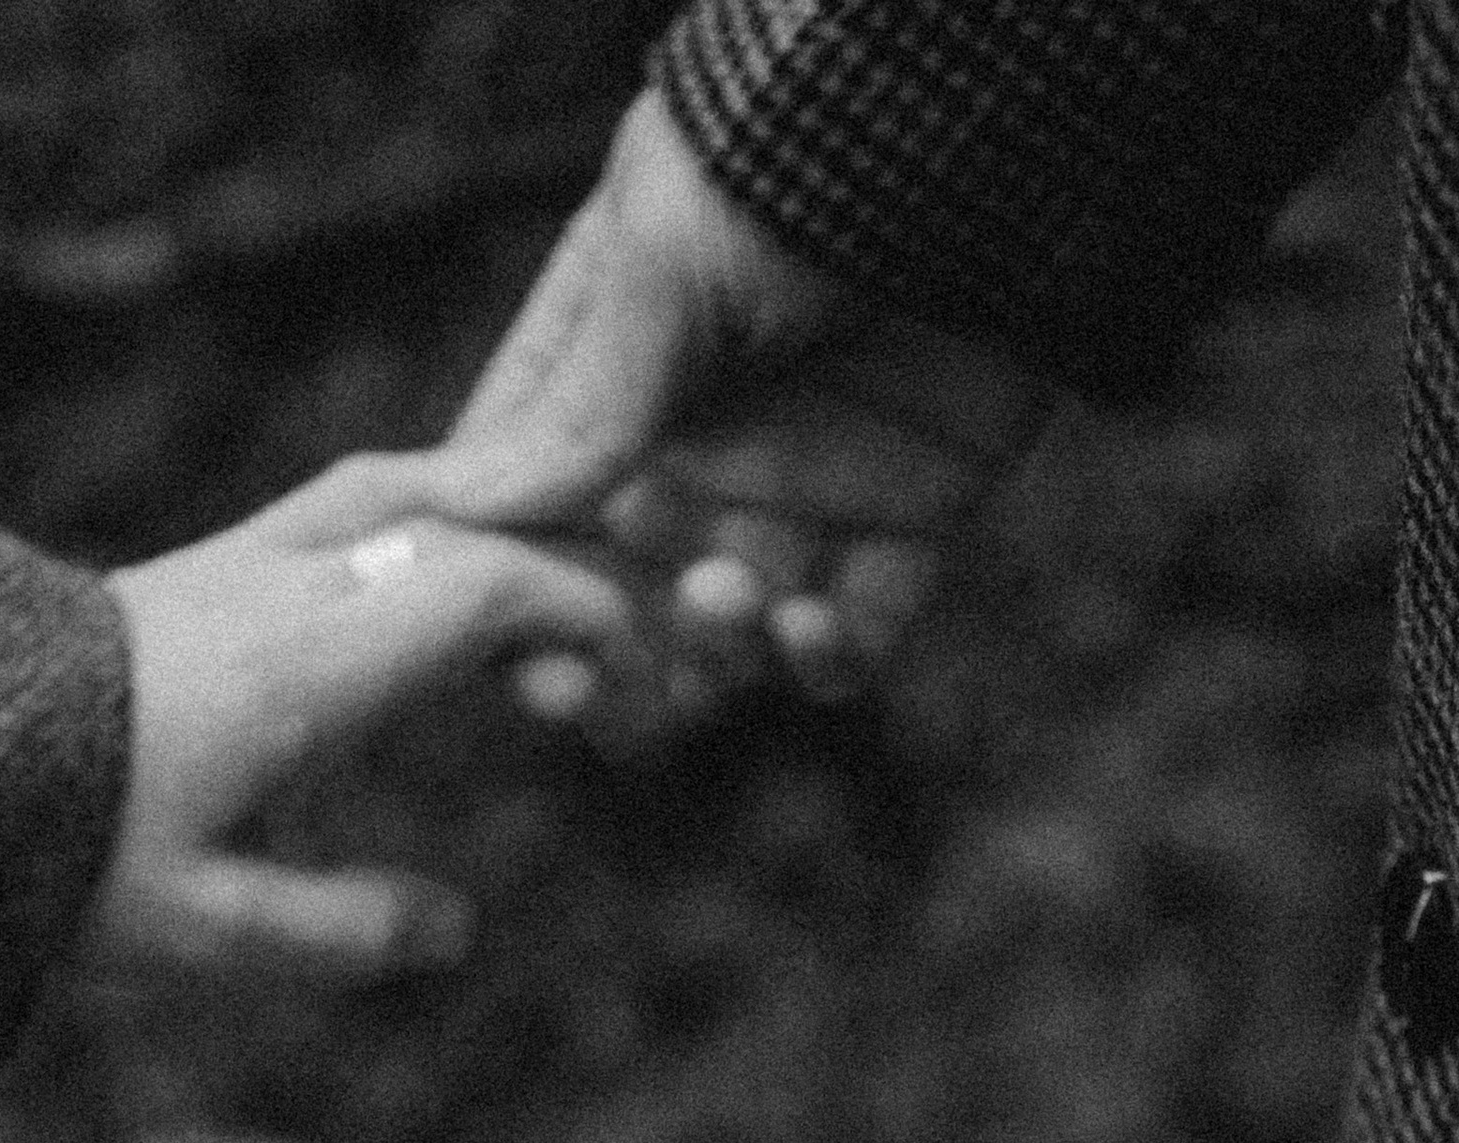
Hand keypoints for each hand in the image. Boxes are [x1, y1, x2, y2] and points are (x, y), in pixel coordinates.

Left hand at [85, 455, 630, 975]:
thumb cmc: (67, 855)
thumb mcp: (205, 932)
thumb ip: (340, 932)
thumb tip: (456, 927)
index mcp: (297, 671)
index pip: (471, 591)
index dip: (572, 611)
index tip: (630, 657)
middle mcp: (279, 591)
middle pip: (457, 523)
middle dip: (562, 557)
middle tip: (629, 616)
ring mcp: (242, 563)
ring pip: (401, 491)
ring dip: (499, 514)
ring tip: (570, 558)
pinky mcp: (216, 566)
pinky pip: (352, 506)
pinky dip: (434, 515)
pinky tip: (463, 552)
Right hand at [428, 88, 1050, 733]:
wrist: (997, 144)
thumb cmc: (798, 168)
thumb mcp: (664, 268)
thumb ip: (579, 404)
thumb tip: (461, 514)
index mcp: (615, 351)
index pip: (530, 483)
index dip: (507, 573)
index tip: (505, 637)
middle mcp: (703, 429)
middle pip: (625, 586)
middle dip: (611, 645)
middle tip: (602, 683)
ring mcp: (808, 480)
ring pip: (732, 627)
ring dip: (718, 646)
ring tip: (730, 601)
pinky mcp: (912, 518)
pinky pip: (855, 635)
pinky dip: (826, 661)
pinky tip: (809, 629)